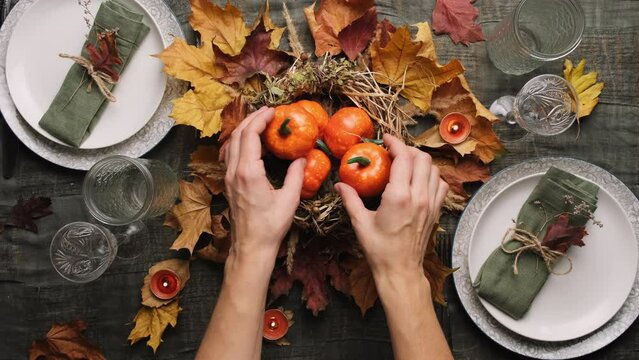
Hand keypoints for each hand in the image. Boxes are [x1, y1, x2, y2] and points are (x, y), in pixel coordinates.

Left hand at [224, 107, 305, 262]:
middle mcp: (234, 171)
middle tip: (268, 112)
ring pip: (230, 144)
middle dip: (251, 119)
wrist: (251, 246)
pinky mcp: (228, 183)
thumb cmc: (270, 226)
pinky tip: (251, 143)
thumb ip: (296, 175)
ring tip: (259, 122)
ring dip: (244, 129)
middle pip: (237, 135)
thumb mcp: (289, 200)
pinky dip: (239, 142)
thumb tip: (302, 158)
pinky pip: (230, 154)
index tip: (273, 111)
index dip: (260, 119)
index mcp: (248, 172)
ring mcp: (228, 177)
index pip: (250, 135)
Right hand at [335, 134, 448, 279]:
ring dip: (420, 161)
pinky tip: (419, 180)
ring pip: (433, 169)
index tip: (385, 139)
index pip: (403, 157)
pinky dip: (431, 176)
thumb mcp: (360, 223)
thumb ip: (350, 200)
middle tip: (393, 152)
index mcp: (399, 196)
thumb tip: (340, 184)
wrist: (400, 270)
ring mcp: (430, 203)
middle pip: (421, 158)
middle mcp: (419, 196)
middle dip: (407, 149)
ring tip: (405, 163)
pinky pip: (440, 184)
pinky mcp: (436, 211)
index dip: (395, 143)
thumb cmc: (380, 249)